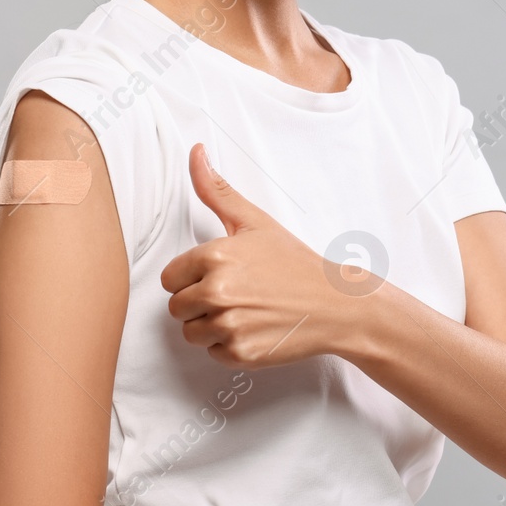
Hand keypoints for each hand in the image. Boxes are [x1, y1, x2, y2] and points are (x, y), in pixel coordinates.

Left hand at [160, 143, 365, 368]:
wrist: (335, 303)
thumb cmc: (294, 262)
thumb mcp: (255, 222)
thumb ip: (217, 190)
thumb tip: (195, 152)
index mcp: (214, 257)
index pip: (170, 279)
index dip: (193, 277)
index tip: (221, 274)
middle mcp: (218, 292)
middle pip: (177, 307)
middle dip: (201, 303)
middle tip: (238, 293)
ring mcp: (229, 325)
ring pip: (191, 332)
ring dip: (212, 326)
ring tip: (246, 310)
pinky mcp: (240, 353)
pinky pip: (212, 353)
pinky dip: (230, 346)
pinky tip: (255, 328)